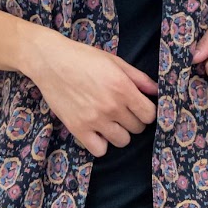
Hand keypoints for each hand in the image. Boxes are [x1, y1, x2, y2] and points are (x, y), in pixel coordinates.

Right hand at [25, 30, 157, 157]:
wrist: (50, 60)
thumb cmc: (83, 57)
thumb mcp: (115, 61)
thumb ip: (139, 78)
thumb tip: (157, 92)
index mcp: (122, 88)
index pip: (149, 115)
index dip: (146, 111)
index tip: (138, 107)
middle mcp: (111, 106)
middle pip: (137, 128)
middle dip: (133, 120)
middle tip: (121, 110)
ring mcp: (94, 119)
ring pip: (122, 141)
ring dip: (119, 132)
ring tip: (109, 120)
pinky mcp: (78, 129)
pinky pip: (100, 150)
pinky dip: (101, 143)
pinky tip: (97, 130)